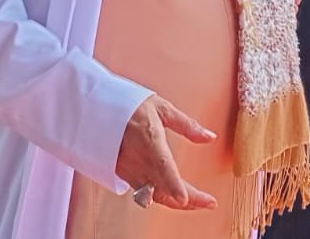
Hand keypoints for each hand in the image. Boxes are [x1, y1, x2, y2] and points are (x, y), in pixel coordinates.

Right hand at [115, 95, 217, 210]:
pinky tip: (173, 197)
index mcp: (150, 140)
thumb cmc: (132, 106)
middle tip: (208, 203)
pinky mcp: (124, 175)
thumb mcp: (162, 108)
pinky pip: (144, 191)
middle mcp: (138, 159)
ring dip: (175, 202)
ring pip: (154, 195)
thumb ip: (187, 125)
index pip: (163, 166)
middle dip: (187, 201)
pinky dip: (161, 197)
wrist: (100, 110)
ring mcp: (129, 170)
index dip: (173, 185)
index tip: (185, 199)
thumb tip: (210, 137)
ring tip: (197, 203)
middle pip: (162, 189)